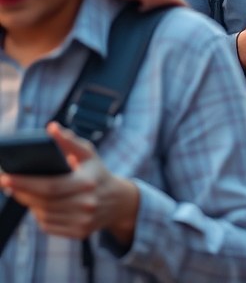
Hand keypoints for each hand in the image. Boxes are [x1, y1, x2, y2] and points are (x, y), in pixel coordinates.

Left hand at [0, 122, 139, 245]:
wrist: (118, 201)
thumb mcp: (88, 154)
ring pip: (43, 214)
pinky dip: (39, 215)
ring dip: (29, 203)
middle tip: (7, 182)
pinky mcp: (78, 233)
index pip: (50, 186)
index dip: (26, 183)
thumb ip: (69, 141)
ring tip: (22, 191)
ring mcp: (83, 221)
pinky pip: (48, 225)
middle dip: (21, 192)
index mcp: (88, 183)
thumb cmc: (96, 173)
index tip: (6, 177)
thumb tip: (51, 128)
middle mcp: (87, 204)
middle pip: (43, 202)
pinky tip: (38, 204)